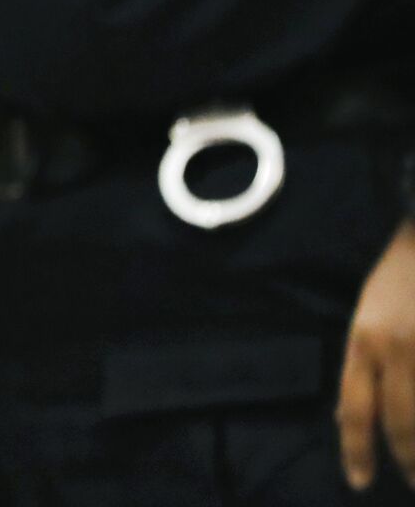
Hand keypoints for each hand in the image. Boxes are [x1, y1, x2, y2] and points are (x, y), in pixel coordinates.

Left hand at [338, 221, 414, 490]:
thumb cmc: (404, 272)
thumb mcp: (368, 315)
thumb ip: (362, 364)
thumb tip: (349, 416)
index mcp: (365, 339)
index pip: (355, 409)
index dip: (357, 452)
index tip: (359, 482)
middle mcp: (400, 348)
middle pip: (402, 422)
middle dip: (409, 461)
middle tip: (413, 486)